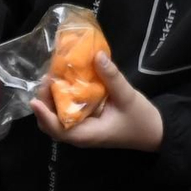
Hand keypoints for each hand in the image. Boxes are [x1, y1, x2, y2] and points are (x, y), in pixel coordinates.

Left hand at [30, 53, 164, 150]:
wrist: (155, 132)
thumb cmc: (141, 119)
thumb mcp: (128, 96)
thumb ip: (112, 77)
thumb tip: (97, 55)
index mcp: (89, 134)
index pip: (59, 130)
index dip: (45, 116)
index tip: (34, 100)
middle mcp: (81, 135)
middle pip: (52, 125)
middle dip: (44, 104)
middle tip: (45, 79)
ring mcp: (83, 130)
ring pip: (57, 120)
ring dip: (50, 102)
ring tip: (50, 78)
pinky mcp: (86, 123)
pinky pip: (66, 115)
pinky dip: (60, 101)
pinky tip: (62, 83)